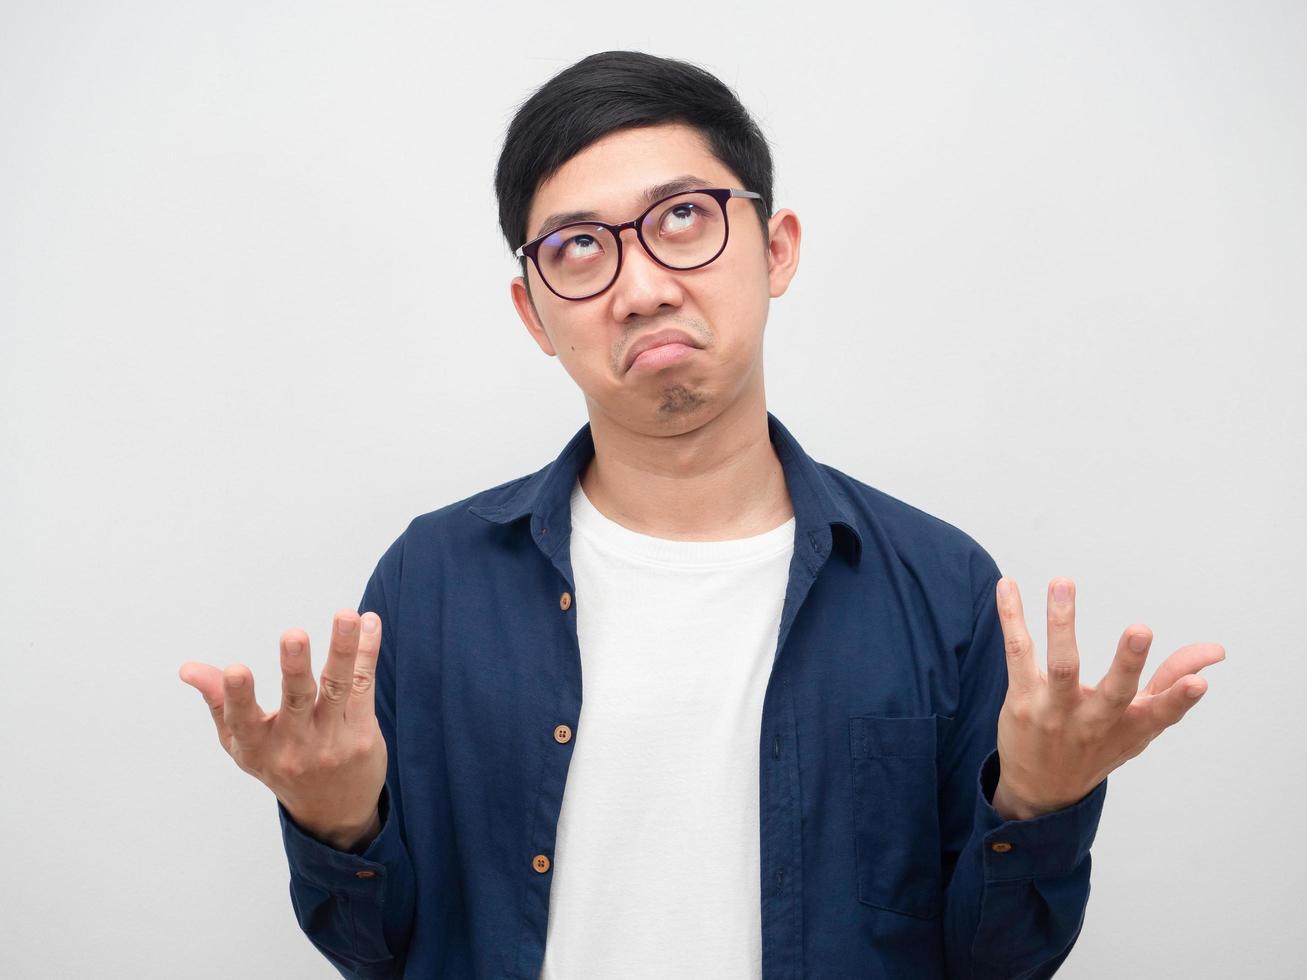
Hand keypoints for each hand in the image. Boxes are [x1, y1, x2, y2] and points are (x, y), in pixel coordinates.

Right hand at [178, 609, 388, 848]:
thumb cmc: (281, 765)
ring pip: (337, 687)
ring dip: (342, 648)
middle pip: (297, 700)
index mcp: (257, 747)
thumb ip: (219, 703)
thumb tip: (188, 668)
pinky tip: (369, 622)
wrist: (335, 810)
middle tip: (293, 634)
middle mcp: (296, 745)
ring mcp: (332, 740)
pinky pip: (363, 686)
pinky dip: (366, 652)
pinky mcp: (362, 733)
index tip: (234, 669)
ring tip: (345, 615)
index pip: (244, 721)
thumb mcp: (243, 745)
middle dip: (294, 666)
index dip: (237, 696)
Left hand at [990, 576, 1224, 819]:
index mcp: (1131, 726)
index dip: (1181, 699)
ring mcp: (1056, 712)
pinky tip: (1008, 586)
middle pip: (1114, 692)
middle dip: (1129, 662)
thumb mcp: (1141, 724)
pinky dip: (1012, 618)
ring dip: (1062, 623)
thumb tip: (1216, 650)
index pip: (1161, 714)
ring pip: (1061, 666)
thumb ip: (1173, 681)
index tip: (1199, 683)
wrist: (1041, 790)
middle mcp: (1095, 721)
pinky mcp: (1022, 699)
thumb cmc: (1099, 746)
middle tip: (1141, 630)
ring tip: (1063, 583)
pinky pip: (1017, 652)